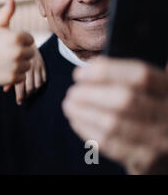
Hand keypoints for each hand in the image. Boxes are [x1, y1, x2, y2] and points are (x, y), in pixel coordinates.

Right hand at [0, 0, 34, 85]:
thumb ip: (6, 13)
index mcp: (17, 37)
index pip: (30, 40)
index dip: (19, 41)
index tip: (6, 43)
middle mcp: (18, 51)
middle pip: (30, 53)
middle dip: (20, 53)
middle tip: (3, 54)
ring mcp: (16, 66)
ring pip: (27, 66)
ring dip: (18, 64)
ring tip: (2, 61)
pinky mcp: (12, 78)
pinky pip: (21, 77)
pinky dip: (13, 75)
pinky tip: (1, 70)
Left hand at [4, 43, 45, 103]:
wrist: (22, 39)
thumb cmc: (11, 52)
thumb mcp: (7, 61)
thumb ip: (7, 75)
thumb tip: (5, 90)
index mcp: (18, 66)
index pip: (21, 85)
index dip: (20, 95)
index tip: (19, 101)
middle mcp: (28, 66)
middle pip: (30, 87)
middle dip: (27, 95)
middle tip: (23, 99)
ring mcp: (37, 65)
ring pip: (38, 84)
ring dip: (34, 91)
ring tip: (29, 94)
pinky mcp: (42, 63)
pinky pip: (44, 78)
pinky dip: (40, 84)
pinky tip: (36, 86)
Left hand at [62, 57, 167, 173]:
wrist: (166, 150)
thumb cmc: (151, 110)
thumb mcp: (150, 89)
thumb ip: (126, 75)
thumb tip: (91, 66)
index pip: (140, 75)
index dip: (105, 71)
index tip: (79, 73)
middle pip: (124, 100)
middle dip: (90, 94)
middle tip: (72, 92)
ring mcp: (158, 140)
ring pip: (113, 124)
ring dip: (83, 112)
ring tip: (69, 104)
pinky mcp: (144, 160)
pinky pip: (109, 144)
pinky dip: (87, 130)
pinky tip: (77, 120)